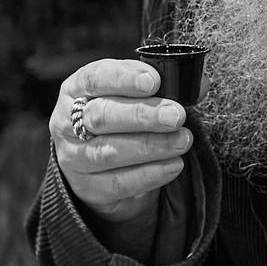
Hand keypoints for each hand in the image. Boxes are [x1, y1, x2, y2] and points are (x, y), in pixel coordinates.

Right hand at [51, 58, 192, 225]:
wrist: (105, 168)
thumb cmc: (123, 120)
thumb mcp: (137, 97)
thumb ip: (166, 87)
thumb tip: (199, 84)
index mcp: (77, 89)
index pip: (95, 78)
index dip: (124, 78)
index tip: (154, 81)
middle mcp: (67, 122)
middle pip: (101, 116)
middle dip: (143, 114)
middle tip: (177, 115)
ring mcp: (73, 157)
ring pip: (109, 151)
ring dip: (151, 146)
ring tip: (183, 141)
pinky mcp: (88, 187)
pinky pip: (118, 183)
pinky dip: (149, 174)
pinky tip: (174, 165)